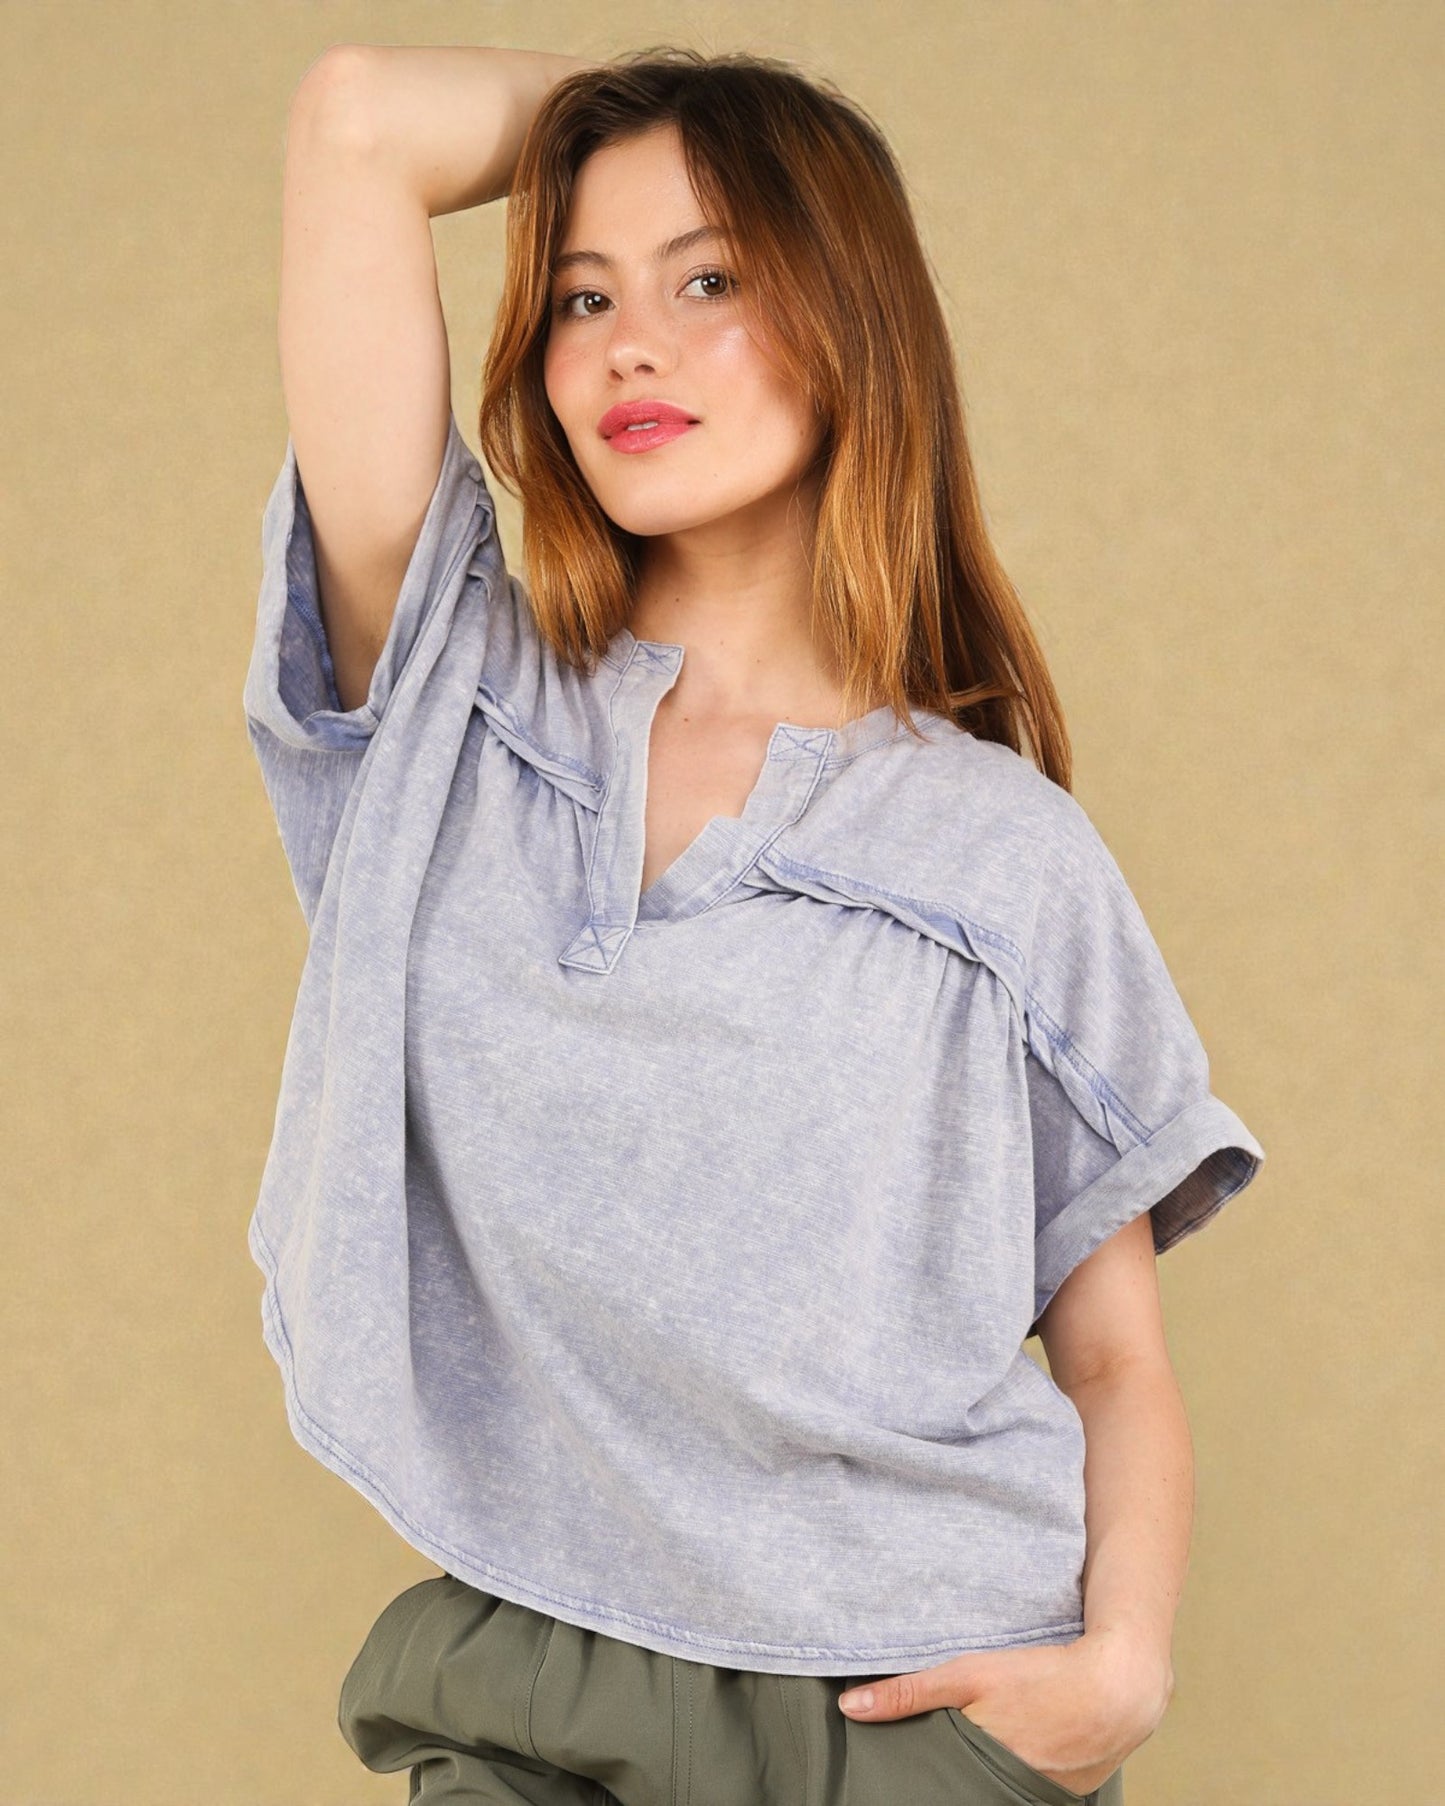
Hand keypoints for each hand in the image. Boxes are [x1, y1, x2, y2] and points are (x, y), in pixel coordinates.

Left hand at [836, 1625, 1171, 1796]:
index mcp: (979, 1768)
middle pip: (962, 1788)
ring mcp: (1037, 1798)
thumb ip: (910, 1692)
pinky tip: (1017, 1750)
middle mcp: (1005, 1792)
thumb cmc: (1043, 1677)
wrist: (1121, 1688)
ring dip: (981, 1775)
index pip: (934, 1786)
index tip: (894, 1778)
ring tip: (978, 1751)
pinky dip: (1014, 1773)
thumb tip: (850, 1708)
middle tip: (933, 1761)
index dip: (916, 1781)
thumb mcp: (970, 1674)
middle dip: (948, 1778)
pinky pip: (1024, 1789)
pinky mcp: (1063, 1795)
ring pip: (993, 1788)